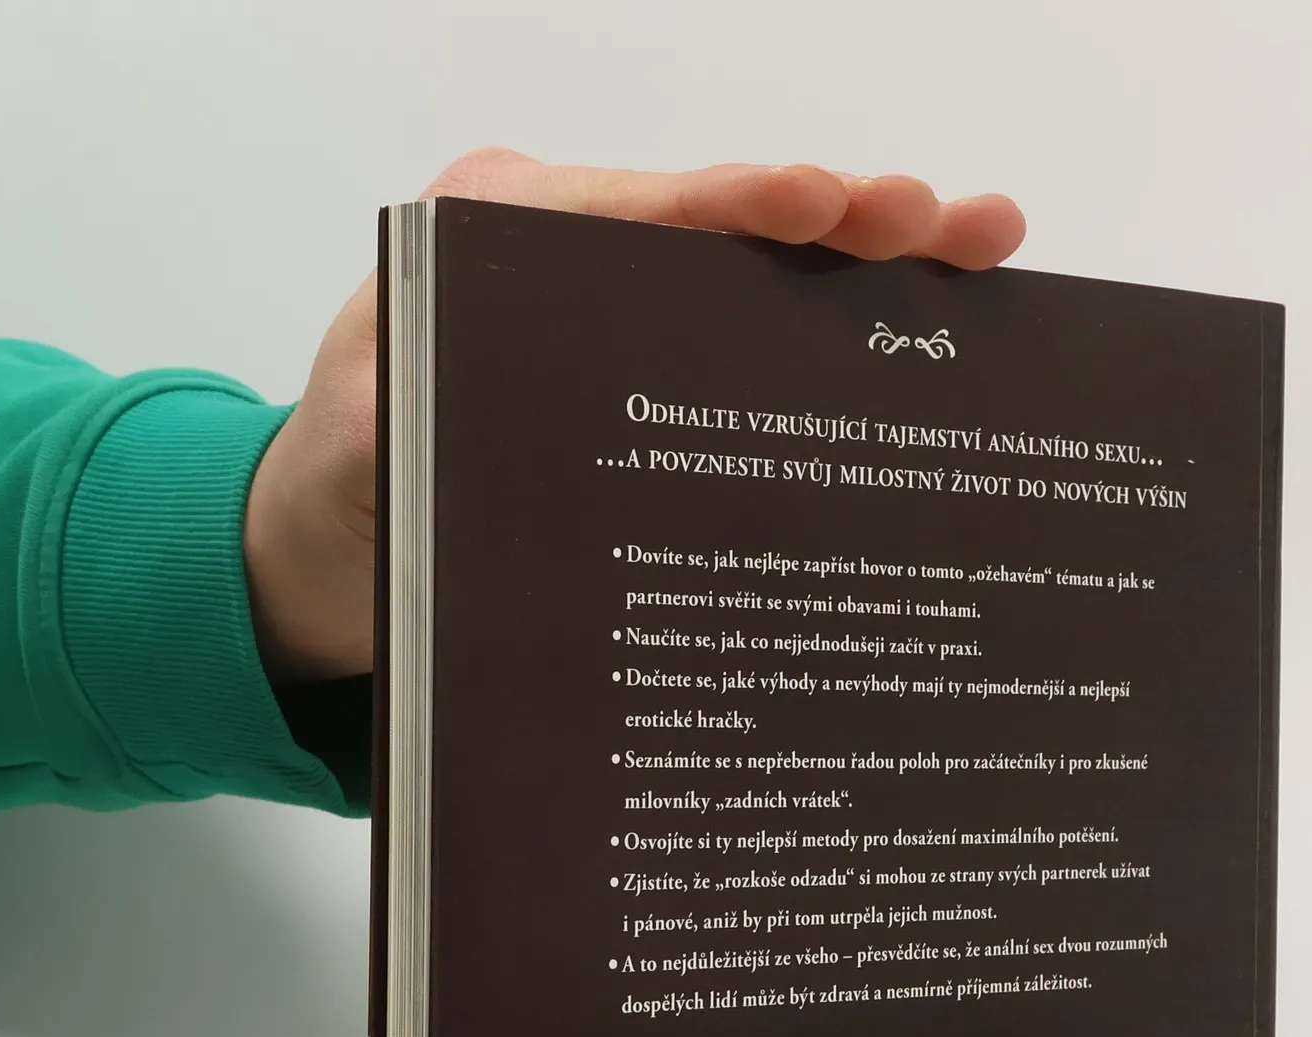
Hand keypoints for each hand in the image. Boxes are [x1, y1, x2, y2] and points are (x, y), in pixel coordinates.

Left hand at [244, 149, 1025, 683]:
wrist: (331, 557)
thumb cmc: (340, 505)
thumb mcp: (351, 463)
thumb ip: (403, 419)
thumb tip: (485, 405)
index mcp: (494, 245)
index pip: (638, 207)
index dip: (740, 203)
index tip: (827, 208)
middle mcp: (570, 260)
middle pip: (726, 226)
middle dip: (847, 223)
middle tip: (954, 227)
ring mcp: (619, 317)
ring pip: (758, 282)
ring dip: (870, 276)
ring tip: (980, 264)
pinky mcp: (651, 377)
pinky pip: (753, 345)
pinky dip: (839, 342)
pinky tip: (923, 350)